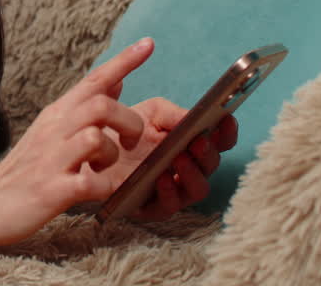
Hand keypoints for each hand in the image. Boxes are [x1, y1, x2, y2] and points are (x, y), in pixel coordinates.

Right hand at [0, 38, 154, 245]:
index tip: (149, 43)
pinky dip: (105, 188)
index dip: (124, 61)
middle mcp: (54, 130)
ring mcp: (52, 160)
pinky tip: (101, 191)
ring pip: (95, 138)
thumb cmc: (27, 169)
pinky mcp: (52, 191)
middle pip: (101, 105)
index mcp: (57, 114)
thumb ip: (84, 105)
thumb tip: (117, 78)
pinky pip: (90, 183)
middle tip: (130, 143)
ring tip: (102, 168)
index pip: (94, 79)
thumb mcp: (52, 129)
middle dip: (129, 122)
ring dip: (111, 155)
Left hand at [96, 102, 237, 220]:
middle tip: (199, 139)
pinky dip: (169, 192)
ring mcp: (174, 191)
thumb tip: (192, 118)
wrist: (93, 148)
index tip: (226, 118)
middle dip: (208, 152)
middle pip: (211, 165)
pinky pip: (169, 206)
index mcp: (192, 145)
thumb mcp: (150, 112)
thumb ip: (172, 113)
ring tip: (179, 158)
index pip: (220, 141)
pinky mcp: (153, 208)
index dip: (227, 131)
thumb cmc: (127, 129)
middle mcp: (188, 169)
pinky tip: (161, 178)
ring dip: (192, 173)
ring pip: (198, 189)